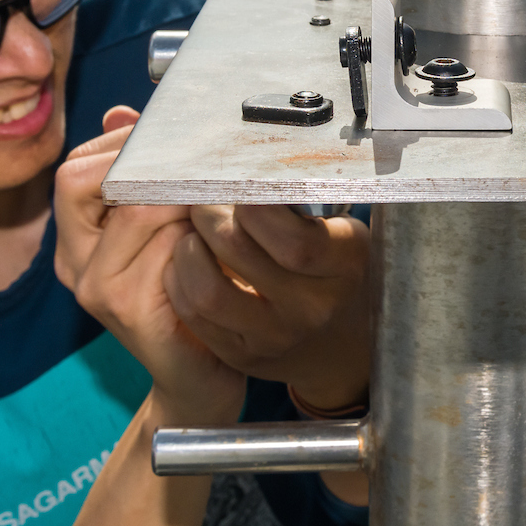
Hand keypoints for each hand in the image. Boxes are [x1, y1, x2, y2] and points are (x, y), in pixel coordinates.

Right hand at [54, 106, 244, 426]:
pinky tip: (219, 246)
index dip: (120, 146)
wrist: (200, 380)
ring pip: (136, 207)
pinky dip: (198, 237)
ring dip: (183, 199)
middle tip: (192, 172)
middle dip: (146, 165)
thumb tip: (123, 115)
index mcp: (77, 239)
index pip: (76, 168)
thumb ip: (141, 175)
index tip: (167, 144)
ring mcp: (98, 289)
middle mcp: (75, 263)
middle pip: (85, 180)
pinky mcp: (130, 311)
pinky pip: (165, 247)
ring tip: (212, 209)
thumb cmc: (189, 295)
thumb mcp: (164, 227)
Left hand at [165, 207, 372, 412]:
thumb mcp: (336, 229)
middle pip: (239, 250)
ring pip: (208, 291)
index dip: (254, 205)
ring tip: (193, 234)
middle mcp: (314, 307)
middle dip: (209, 214)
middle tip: (205, 203)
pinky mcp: (243, 355)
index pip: (293, 239)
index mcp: (346, 264)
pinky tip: (189, 262)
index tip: (243, 188)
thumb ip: (300, 201)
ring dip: (188, 251)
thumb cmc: (327, 263)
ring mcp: (277, 336)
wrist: (334, 339)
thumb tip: (240, 170)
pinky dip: (180, 279)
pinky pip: (194, 314)